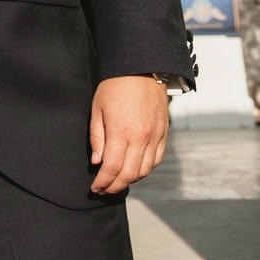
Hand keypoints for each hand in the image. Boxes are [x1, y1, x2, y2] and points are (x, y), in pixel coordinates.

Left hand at [90, 74, 170, 193]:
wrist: (142, 69)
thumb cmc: (115, 86)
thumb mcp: (97, 109)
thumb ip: (97, 137)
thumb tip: (97, 163)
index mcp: (121, 132)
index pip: (112, 168)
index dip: (103, 183)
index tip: (95, 188)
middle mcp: (141, 137)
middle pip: (129, 174)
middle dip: (115, 186)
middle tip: (104, 190)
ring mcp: (155, 136)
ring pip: (145, 170)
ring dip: (130, 180)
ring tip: (117, 181)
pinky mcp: (163, 133)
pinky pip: (156, 159)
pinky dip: (146, 169)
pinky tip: (135, 170)